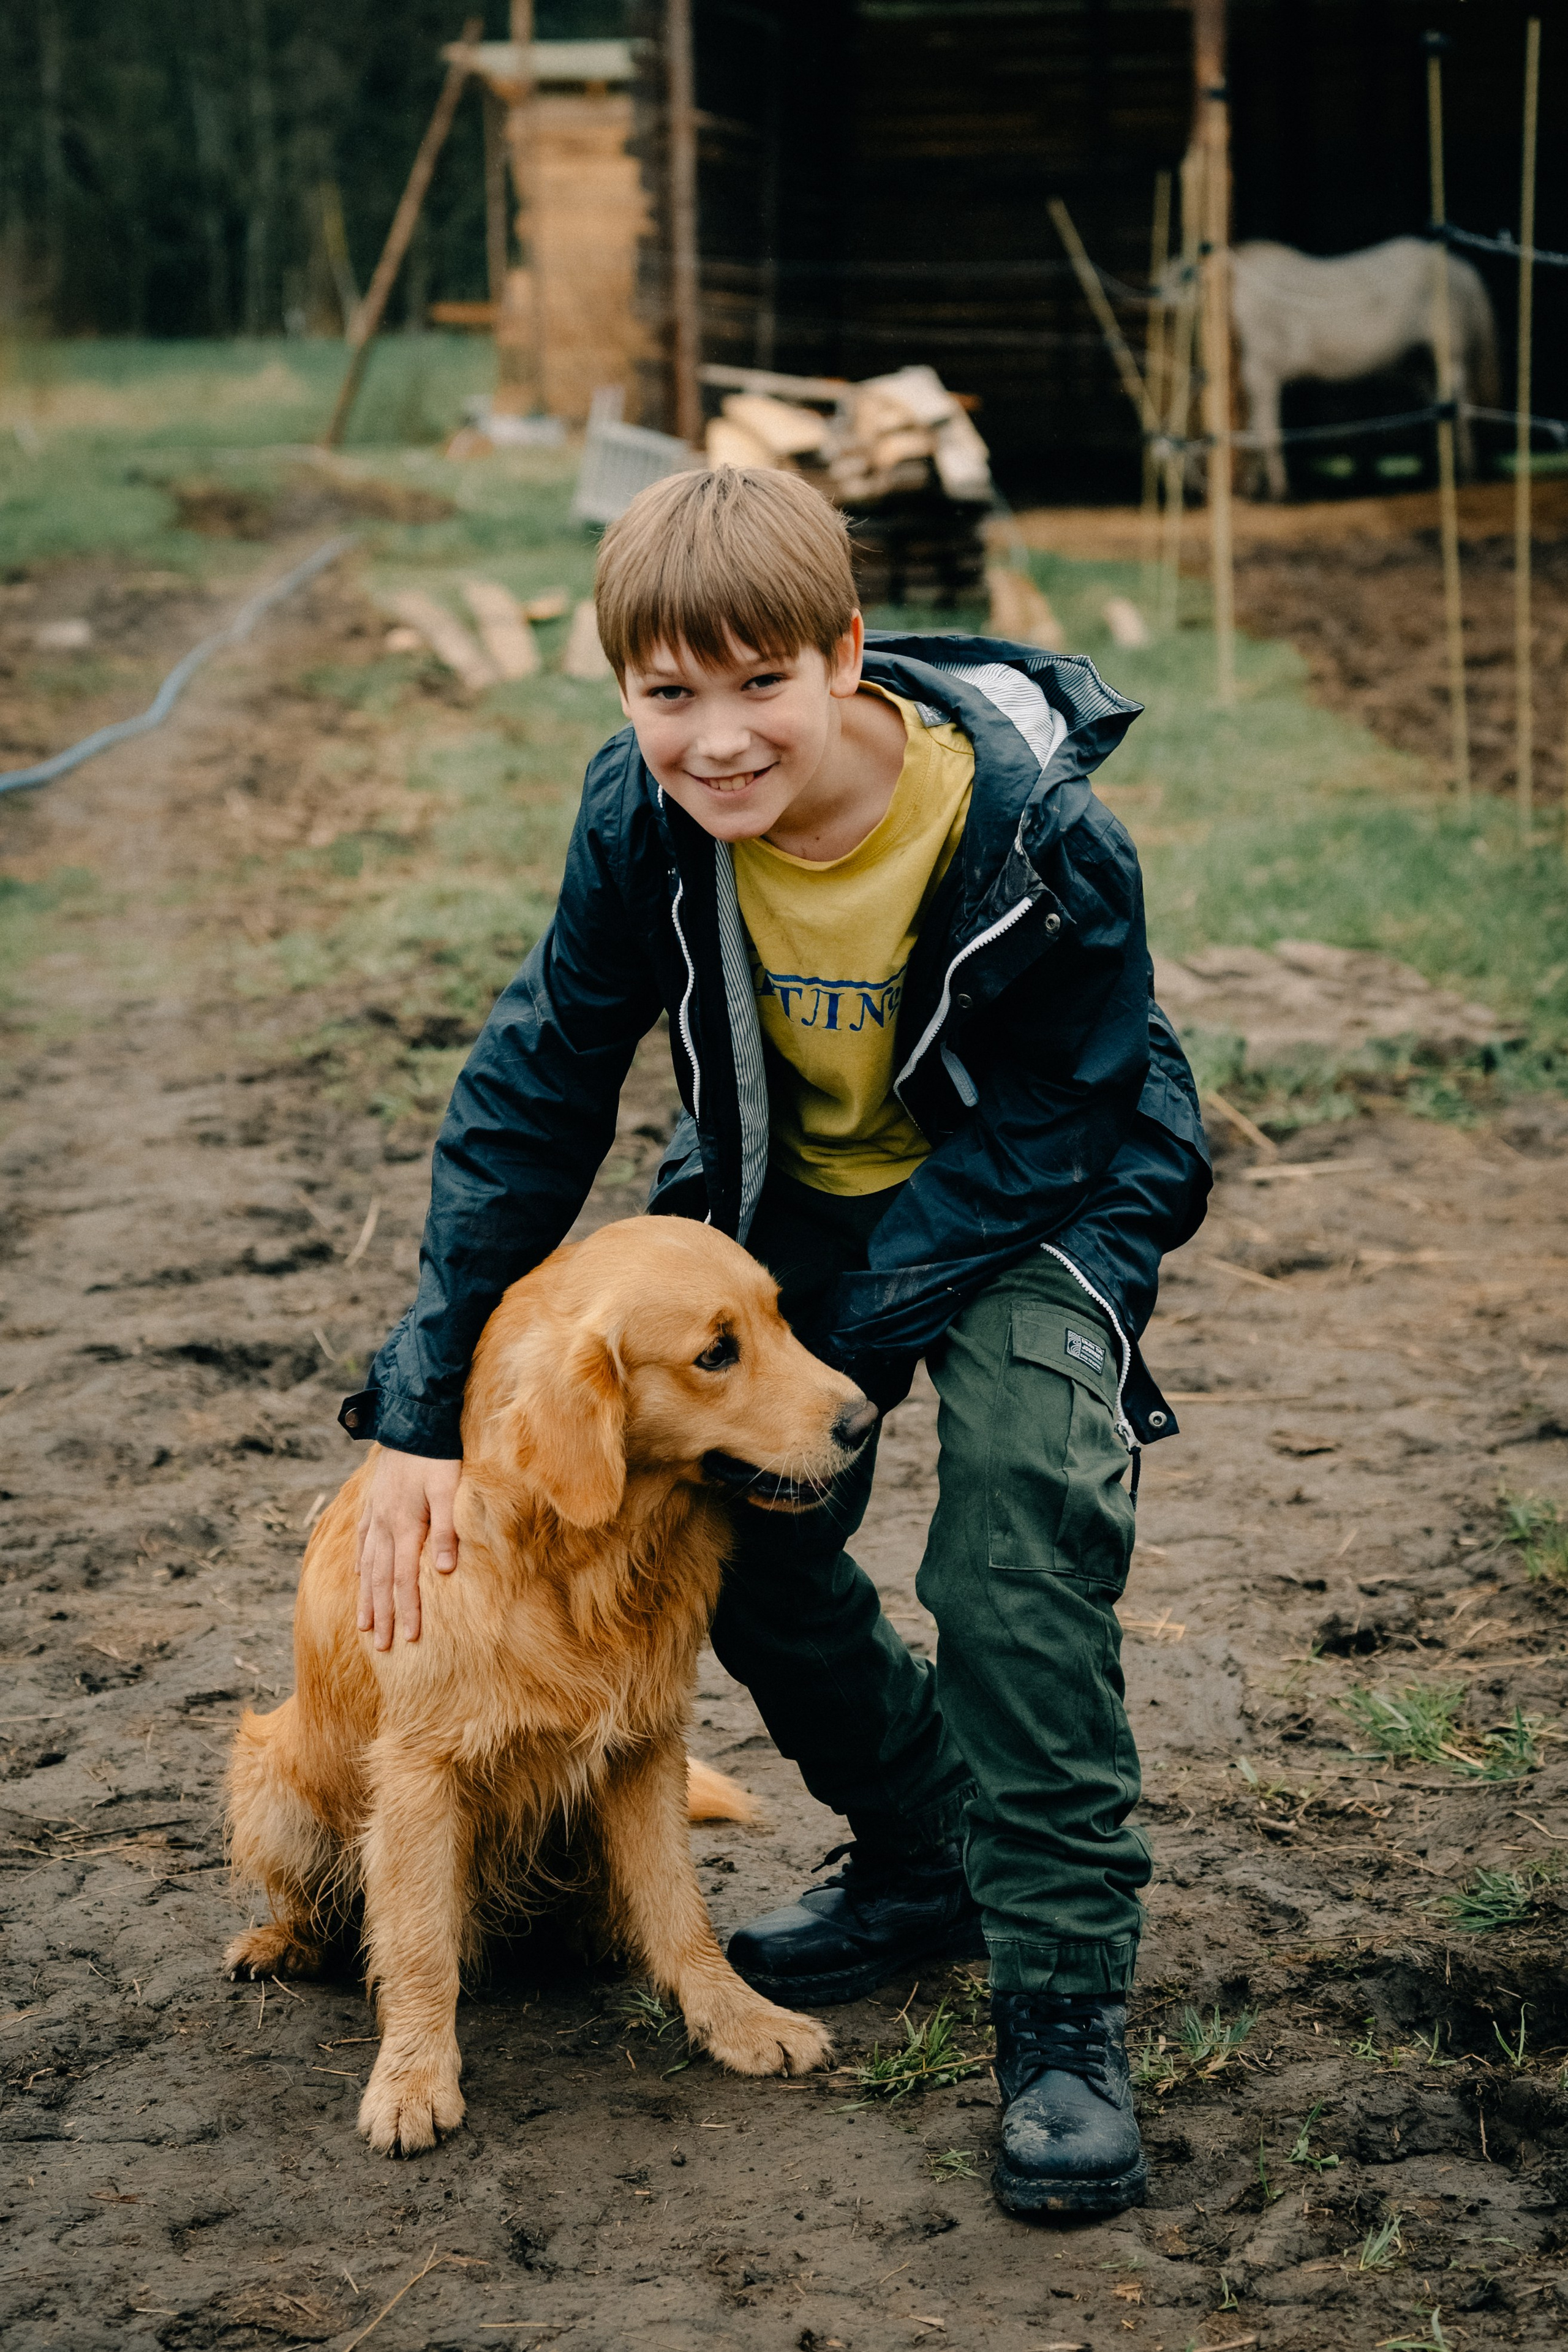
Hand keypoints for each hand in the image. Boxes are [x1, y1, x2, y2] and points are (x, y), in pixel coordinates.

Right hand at [355, 1449, 461, 1649]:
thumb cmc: (436, 1455)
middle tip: (383, 1647)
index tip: (408, 1638)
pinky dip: (359, 1564)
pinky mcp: (370, 1504)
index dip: (407, 1610)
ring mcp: (373, 1515)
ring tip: (365, 1626)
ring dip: (366, 1598)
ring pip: (366, 1566)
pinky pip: (361, 1542)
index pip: (404, 1578)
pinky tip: (357, 1578)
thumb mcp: (448, 1488)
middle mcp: (383, 1525)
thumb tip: (445, 1571)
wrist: (411, 1420)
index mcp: (404, 1525)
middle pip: (381, 1580)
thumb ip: (447, 1529)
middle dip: (383, 1615)